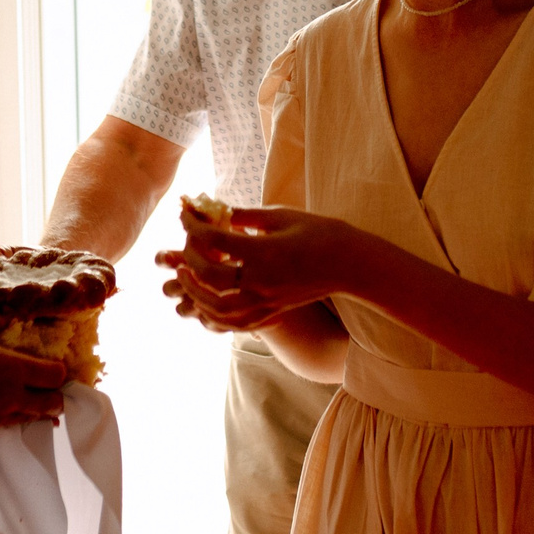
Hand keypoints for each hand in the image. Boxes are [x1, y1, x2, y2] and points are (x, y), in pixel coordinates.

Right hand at [0, 307, 66, 446]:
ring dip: (28, 409)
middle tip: (47, 389)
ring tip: (18, 397)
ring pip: (27, 418)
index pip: (56, 376)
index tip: (54, 367)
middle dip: (55, 397)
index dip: (60, 372)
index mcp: (14, 370)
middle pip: (52, 404)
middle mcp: (11, 398)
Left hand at [155, 205, 361, 332]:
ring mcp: (266, 301)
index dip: (194, 226)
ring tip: (186, 278)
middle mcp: (261, 280)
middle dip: (190, 261)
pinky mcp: (272, 311)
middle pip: (211, 277)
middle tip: (183, 247)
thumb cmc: (318, 233)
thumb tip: (215, 209)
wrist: (349, 263)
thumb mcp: (280, 216)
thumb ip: (245, 215)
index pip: (215, 240)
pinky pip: (236, 324)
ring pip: (218, 309)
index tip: (184, 215)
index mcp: (263, 251)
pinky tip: (207, 304)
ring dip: (196, 295)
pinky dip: (215, 318)